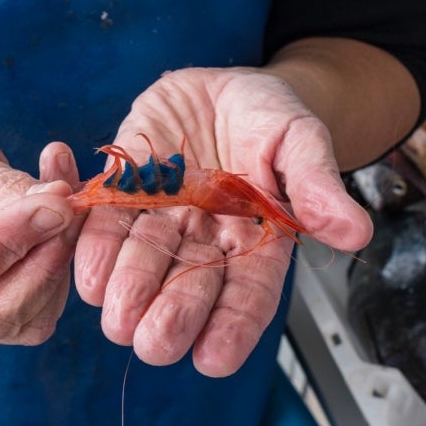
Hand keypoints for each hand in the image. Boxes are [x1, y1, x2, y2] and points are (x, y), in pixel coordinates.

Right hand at [0, 98, 81, 344]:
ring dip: (58, 261)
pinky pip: (42, 306)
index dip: (9, 241)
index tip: (55, 204)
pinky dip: (62, 261)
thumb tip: (61, 206)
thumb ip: (0, 189)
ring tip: (65, 194)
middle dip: (41, 264)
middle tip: (70, 207)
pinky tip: (62, 211)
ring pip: (27, 319)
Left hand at [74, 68, 372, 374]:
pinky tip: (89, 273)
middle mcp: (202, 236)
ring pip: (143, 258)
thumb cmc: (267, 115)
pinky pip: (107, 218)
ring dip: (129, 288)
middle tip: (155, 343)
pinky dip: (97, 244)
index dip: (232, 325)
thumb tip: (354, 230)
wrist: (219, 85)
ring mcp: (160, 214)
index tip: (215, 358)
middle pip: (188, 283)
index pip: (246, 292)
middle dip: (171, 314)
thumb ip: (315, 182)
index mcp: (252, 238)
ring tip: (118, 316)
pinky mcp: (124, 186)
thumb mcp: (299, 139)